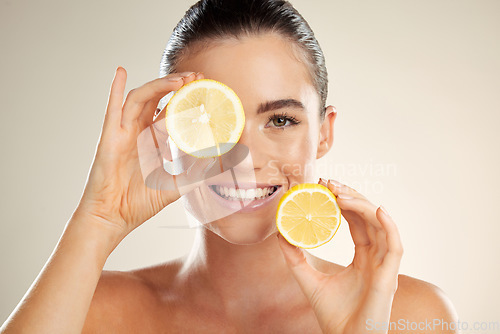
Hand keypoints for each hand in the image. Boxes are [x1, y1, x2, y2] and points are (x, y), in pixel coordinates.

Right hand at [73, 67, 203, 236]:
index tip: (207, 88)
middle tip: (198, 77)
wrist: (114, 217)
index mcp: (155, 140)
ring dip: (160, 86)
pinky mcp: (110, 137)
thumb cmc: (140, 202)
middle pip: (159, 98)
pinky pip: (113, 109)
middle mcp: (140, 131)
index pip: (174, 111)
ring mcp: (124, 131)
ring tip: (181, 80)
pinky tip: (121, 71)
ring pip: (141, 99)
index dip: (189, 98)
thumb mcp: (177, 185)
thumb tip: (220, 162)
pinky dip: (114, 89)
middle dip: (178, 85)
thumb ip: (197, 174)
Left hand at [277, 179, 402, 333]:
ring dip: (362, 205)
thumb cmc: (332, 315)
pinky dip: (389, 226)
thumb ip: (295, 257)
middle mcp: (375, 257)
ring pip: (380, 226)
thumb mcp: (308, 279)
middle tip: (329, 183)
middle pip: (369, 218)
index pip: (356, 222)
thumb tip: (280, 234)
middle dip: (352, 197)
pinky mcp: (389, 276)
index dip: (345, 202)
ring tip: (340, 193)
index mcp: (362, 257)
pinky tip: (377, 209)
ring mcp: (384, 265)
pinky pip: (395, 246)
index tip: (325, 187)